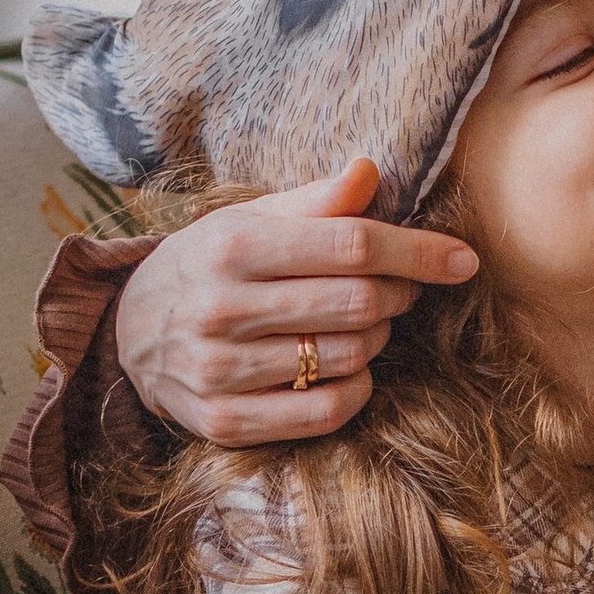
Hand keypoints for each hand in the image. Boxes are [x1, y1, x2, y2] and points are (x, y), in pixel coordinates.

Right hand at [113, 158, 475, 445]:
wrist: (130, 331)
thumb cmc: (209, 265)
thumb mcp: (250, 220)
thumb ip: (315, 202)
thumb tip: (369, 170)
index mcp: (233, 247)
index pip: (352, 245)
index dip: (419, 251)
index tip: (464, 259)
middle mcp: (222, 309)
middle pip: (359, 303)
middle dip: (400, 293)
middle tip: (401, 288)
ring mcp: (221, 371)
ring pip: (349, 357)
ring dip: (376, 339)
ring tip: (362, 323)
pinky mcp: (226, 422)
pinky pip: (326, 411)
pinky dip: (356, 388)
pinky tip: (347, 368)